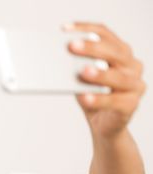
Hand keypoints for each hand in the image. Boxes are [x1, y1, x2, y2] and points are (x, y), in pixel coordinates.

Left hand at [66, 22, 145, 138]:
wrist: (104, 125)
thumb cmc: (93, 96)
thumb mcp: (81, 79)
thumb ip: (76, 67)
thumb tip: (59, 59)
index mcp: (120, 53)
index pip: (105, 34)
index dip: (86, 29)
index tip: (65, 30)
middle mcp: (131, 66)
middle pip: (114, 52)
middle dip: (93, 48)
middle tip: (72, 46)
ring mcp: (134, 85)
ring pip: (119, 77)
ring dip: (99, 74)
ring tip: (83, 72)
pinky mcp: (131, 105)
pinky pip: (116, 102)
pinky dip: (100, 100)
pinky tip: (86, 97)